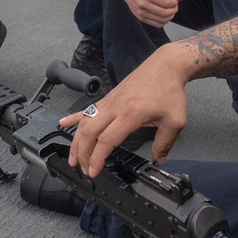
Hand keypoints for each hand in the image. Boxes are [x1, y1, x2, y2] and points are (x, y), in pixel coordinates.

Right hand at [60, 47, 189, 176]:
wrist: (165, 66)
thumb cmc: (169, 90)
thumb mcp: (175, 121)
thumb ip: (164, 143)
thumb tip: (158, 160)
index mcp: (130, 114)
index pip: (106, 140)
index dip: (97, 158)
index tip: (93, 171)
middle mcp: (115, 107)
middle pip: (90, 132)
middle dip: (82, 153)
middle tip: (82, 168)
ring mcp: (109, 101)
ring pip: (85, 122)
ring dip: (76, 140)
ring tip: (72, 157)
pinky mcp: (108, 97)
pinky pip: (87, 109)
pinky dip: (74, 117)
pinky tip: (63, 123)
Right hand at [117, 0, 184, 27]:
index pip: (167, 3)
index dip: (175, 2)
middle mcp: (143, 4)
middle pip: (165, 13)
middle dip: (174, 9)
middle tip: (174, 5)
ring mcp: (141, 13)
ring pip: (162, 20)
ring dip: (170, 16)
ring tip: (170, 9)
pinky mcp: (141, 18)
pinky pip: (157, 24)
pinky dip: (164, 21)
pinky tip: (164, 14)